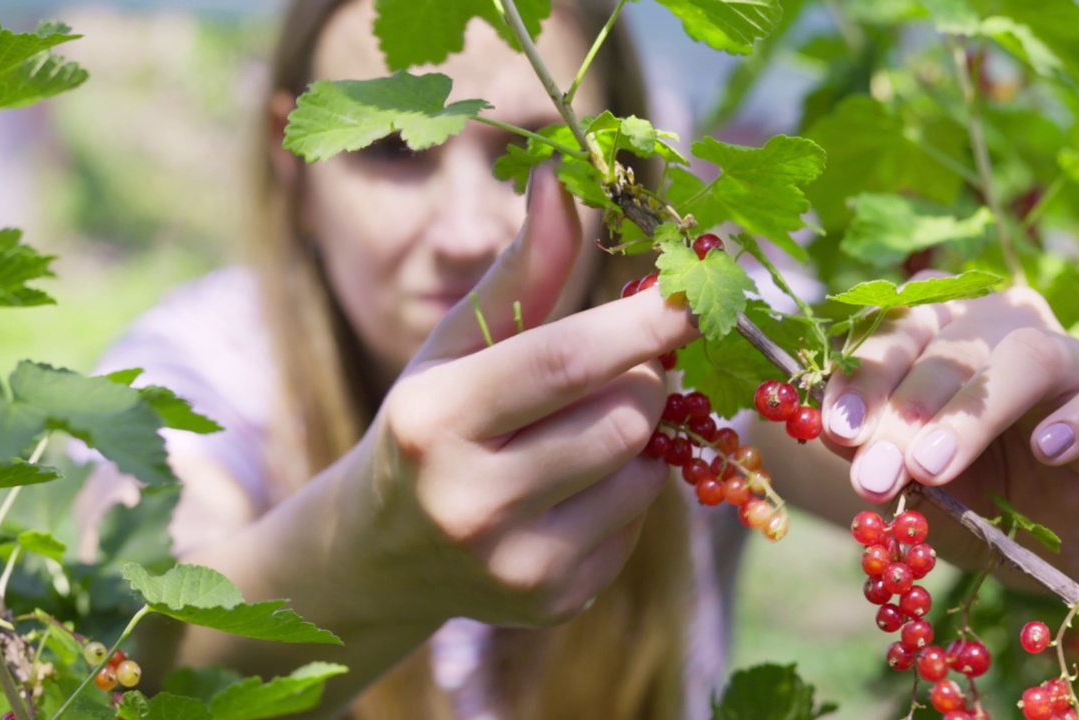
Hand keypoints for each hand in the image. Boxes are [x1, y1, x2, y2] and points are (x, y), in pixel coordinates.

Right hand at [329, 169, 697, 629]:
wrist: (383, 552)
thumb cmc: (427, 423)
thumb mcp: (454, 346)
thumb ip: (519, 271)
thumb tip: (562, 180)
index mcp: (432, 421)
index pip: (564, 361)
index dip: (642, 323)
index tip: (695, 291)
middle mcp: (469, 502)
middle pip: (622, 417)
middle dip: (642, 376)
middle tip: (622, 359)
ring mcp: (515, 566)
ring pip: (641, 472)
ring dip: (634, 435)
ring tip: (579, 426)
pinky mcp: (554, 602)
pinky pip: (636, 525)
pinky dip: (623, 490)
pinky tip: (571, 486)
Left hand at [821, 280, 1078, 582]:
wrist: (1041, 535)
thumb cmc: (964, 484)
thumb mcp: (906, 474)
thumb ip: (872, 447)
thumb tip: (836, 432)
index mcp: (935, 327)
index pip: (892, 328)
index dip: (862, 375)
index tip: (837, 428)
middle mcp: (996, 326)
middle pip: (946, 342)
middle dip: (904, 409)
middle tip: (876, 472)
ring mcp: (1064, 358)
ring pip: (1022, 358)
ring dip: (970, 416)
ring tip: (932, 467)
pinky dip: (1078, 420)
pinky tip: (1046, 449)